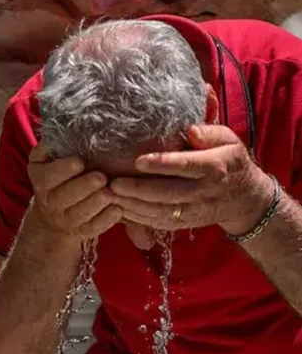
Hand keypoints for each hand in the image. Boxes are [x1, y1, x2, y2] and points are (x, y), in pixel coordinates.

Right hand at [28, 142, 121, 239]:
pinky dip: (106, 219)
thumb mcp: (44, 162)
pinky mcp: (82, 231)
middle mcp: (51, 202)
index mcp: (41, 181)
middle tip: (101, 177)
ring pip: (80, 214)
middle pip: (65, 196)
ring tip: (110, 192)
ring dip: (96, 203)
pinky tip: (118, 208)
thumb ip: (48, 148)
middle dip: (84, 186)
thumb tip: (59, 130)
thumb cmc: (55, 179)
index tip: (79, 162)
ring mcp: (66, 219)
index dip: (63, 169)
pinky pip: (94, 228)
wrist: (51, 216)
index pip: (48, 176)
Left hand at [109, 125, 274, 233]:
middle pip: (167, 193)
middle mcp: (203, 191)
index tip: (138, 161)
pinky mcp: (185, 223)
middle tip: (112, 183)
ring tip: (109, 196)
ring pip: (160, 211)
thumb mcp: (229, 141)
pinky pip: (158, 223)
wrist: (245, 199)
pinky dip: (137, 218)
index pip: (186, 166)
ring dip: (132, 206)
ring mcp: (193, 210)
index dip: (162, 165)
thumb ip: (210, 133)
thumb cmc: (230, 162)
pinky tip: (119, 210)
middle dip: (137, 190)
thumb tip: (191, 130)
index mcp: (214, 167)